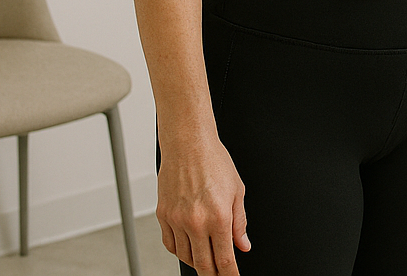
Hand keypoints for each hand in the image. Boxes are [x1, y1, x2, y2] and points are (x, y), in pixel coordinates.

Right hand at [155, 133, 249, 274]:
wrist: (188, 144)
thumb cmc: (214, 161)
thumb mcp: (237, 191)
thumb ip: (240, 222)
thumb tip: (243, 245)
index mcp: (219, 217)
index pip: (224, 259)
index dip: (230, 274)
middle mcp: (196, 222)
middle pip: (204, 264)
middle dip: (213, 274)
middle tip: (220, 274)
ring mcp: (177, 220)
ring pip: (185, 256)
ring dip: (197, 263)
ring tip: (206, 261)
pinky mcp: (163, 215)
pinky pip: (169, 244)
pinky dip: (180, 251)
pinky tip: (188, 248)